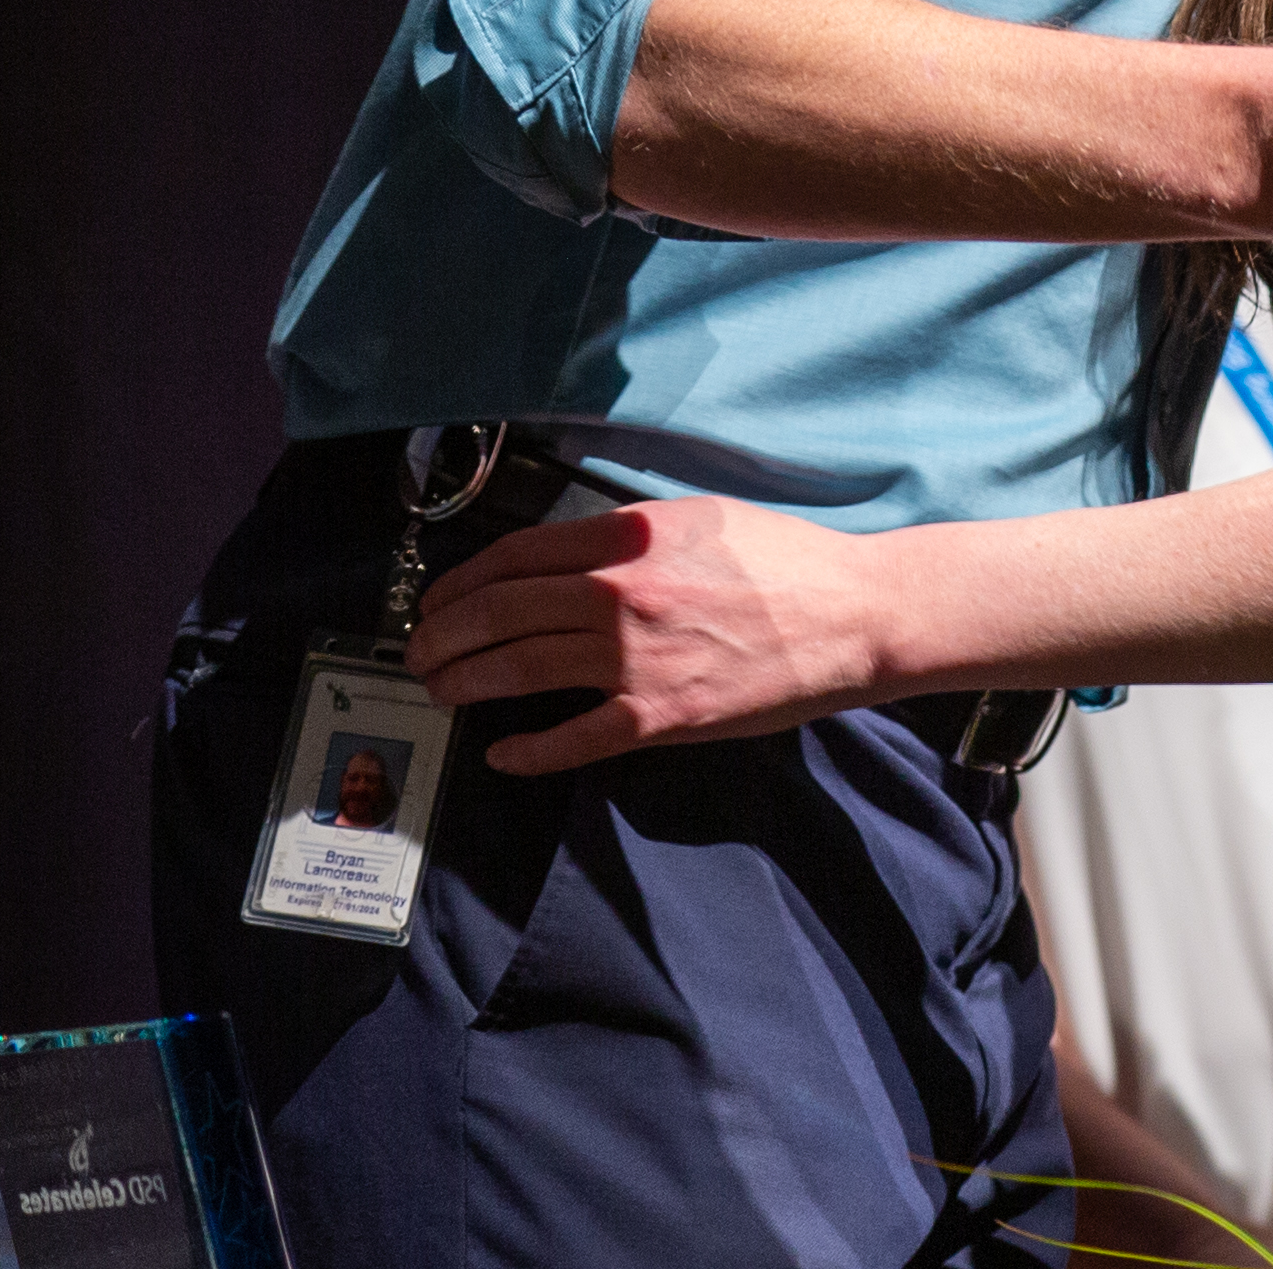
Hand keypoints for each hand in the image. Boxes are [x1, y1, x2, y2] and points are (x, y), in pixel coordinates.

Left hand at [408, 493, 883, 778]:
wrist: (853, 615)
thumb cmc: (784, 562)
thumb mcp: (696, 518)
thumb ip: (623, 534)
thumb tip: (558, 558)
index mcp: (625, 536)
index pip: (511, 556)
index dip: (458, 583)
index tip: (437, 600)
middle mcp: (620, 592)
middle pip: (498, 612)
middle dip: (442, 635)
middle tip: (419, 653)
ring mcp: (637, 657)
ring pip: (518, 670)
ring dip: (465, 682)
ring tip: (442, 690)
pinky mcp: (661, 715)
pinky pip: (571, 738)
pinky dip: (526, 750)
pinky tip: (503, 754)